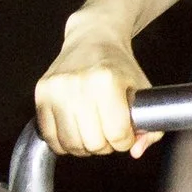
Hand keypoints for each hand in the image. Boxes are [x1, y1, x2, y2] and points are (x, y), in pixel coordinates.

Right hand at [35, 14, 158, 156]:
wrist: (91, 40)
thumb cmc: (119, 67)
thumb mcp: (143, 92)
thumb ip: (151, 127)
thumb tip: (135, 152)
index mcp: (107, 81)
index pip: (117, 134)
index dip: (125, 140)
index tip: (124, 132)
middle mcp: (78, 83)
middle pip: (94, 143)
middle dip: (106, 145)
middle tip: (108, 132)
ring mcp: (56, 88)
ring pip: (71, 144)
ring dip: (84, 147)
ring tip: (92, 132)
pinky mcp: (40, 93)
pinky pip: (49, 136)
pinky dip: (63, 142)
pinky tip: (75, 131)